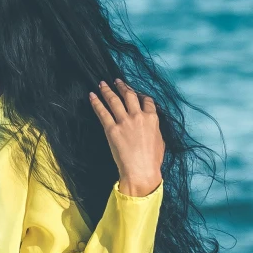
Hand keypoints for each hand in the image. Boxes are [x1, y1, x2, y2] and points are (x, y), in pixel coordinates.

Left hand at [89, 80, 165, 196]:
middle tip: (116, 81)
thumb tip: (151, 124)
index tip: (135, 92)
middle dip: (122, 86)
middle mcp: (138, 116)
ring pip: (114, 100)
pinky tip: (92, 96)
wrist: (141, 171)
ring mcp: (124, 122)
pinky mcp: (112, 129)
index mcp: (152, 118)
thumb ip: (155, 128)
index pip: (147, 100)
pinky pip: (102, 112)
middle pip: (129, 95)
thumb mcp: (160, 141)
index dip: (140, 94)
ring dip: (107, 90)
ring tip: (102, 84)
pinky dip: (96, 102)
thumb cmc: (152, 161)